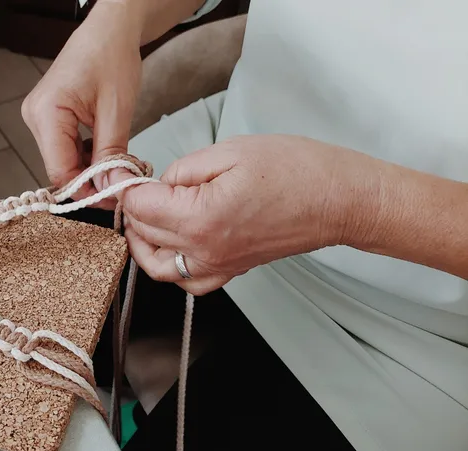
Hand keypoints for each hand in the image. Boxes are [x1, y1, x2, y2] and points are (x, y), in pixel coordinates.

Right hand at [22, 1, 143, 207]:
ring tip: (118, 165)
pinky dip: (85, 155)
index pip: (59, 169)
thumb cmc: (112, 57)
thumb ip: (111, 153)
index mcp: (46, 112)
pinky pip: (63, 147)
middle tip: (120, 183)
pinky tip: (104, 151)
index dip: (84, 190)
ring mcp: (38, 117)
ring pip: (62, 160)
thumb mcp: (117, 110)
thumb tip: (111, 189)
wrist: (108, 30)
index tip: (111, 200)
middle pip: (58, 167)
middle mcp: (34, 116)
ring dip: (89, 168)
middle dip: (89, 180)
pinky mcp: (47, 117)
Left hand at [120, 135, 380, 294]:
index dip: (129, 187)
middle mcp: (204, 251)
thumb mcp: (230, 151)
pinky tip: (173, 240)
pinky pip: (186, 280)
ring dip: (144, 241)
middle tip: (143, 185)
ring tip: (149, 214)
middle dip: (135, 209)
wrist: (340, 200)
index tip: (131, 174)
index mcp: (200, 218)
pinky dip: (170, 264)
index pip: (139, 208)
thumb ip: (183, 169)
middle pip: (143, 235)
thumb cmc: (296, 170)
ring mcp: (217, 266)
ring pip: (157, 266)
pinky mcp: (230, 271)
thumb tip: (158, 184)